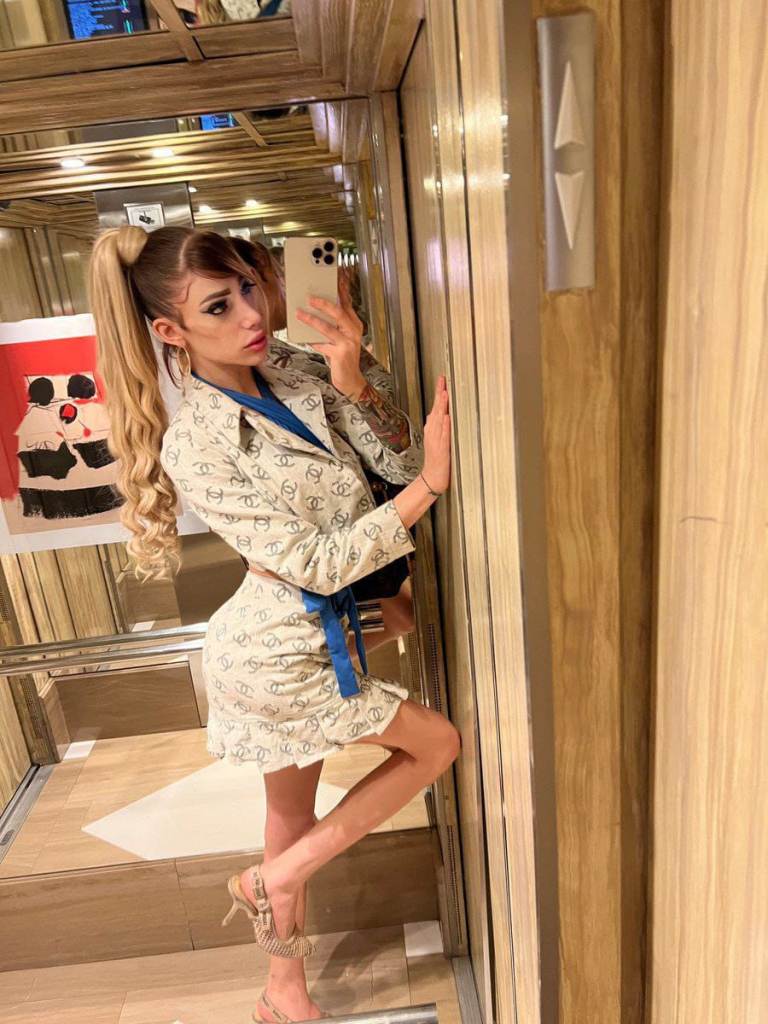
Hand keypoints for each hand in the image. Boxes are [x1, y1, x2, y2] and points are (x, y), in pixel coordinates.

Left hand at [296, 285, 365, 398]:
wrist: (350, 380)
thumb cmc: (344, 357)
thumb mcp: (341, 337)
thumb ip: (333, 324)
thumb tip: (316, 310)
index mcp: (354, 325)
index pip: (347, 304)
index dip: (340, 290)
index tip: (333, 279)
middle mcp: (353, 332)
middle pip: (339, 313)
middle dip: (323, 303)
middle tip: (309, 297)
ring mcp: (347, 343)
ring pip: (328, 328)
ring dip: (312, 320)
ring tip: (300, 314)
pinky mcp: (340, 354)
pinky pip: (322, 344)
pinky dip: (312, 341)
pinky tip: (304, 338)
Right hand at [422, 375, 450, 494]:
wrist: (432, 478)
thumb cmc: (436, 460)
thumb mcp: (435, 440)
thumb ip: (435, 427)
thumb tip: (435, 414)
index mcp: (432, 429)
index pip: (435, 407)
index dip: (438, 393)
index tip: (442, 380)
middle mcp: (432, 432)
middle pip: (436, 409)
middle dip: (439, 394)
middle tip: (442, 380)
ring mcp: (436, 440)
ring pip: (438, 420)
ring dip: (441, 407)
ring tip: (444, 393)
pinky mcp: (441, 449)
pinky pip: (443, 435)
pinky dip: (444, 426)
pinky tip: (445, 417)